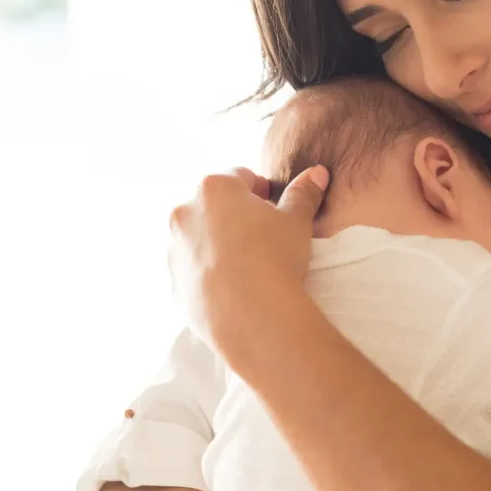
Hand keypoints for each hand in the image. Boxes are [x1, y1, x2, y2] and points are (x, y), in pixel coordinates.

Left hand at [168, 166, 328, 349]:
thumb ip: (303, 193)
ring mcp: (175, 250)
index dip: (259, 190)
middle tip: (262, 236)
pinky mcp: (174, 284)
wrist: (252, 316)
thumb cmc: (275, 258)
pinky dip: (208, 274)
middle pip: (213, 206)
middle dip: (234, 216)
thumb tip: (316, 173)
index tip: (273, 207)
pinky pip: (193, 271)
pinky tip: (232, 287)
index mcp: (213, 188)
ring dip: (217, 244)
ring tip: (246, 265)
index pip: (238, 176)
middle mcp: (185, 213)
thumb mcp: (296, 221)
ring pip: (198, 239)